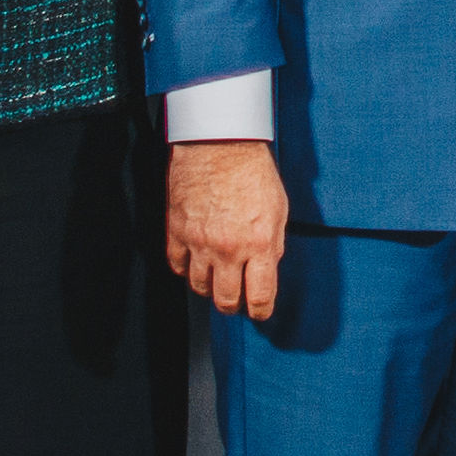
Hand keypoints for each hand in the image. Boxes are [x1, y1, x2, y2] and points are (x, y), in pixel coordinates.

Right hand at [167, 138, 289, 319]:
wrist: (218, 142)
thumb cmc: (252, 170)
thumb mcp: (279, 209)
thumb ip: (273, 244)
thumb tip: (267, 268)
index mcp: (259, 243)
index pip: (260, 297)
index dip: (261, 311)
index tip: (260, 312)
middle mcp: (228, 249)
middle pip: (227, 300)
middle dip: (235, 305)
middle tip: (238, 300)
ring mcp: (199, 242)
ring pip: (200, 287)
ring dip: (210, 288)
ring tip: (217, 280)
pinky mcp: (177, 231)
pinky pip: (178, 266)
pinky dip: (187, 269)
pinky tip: (196, 263)